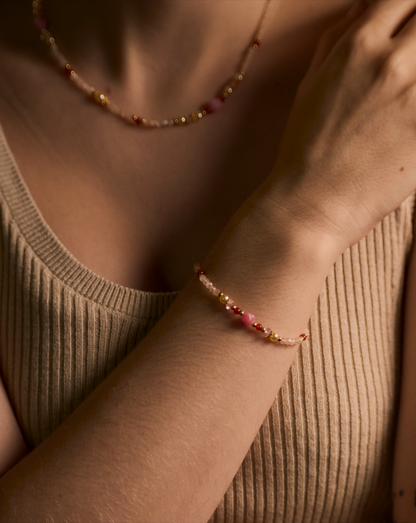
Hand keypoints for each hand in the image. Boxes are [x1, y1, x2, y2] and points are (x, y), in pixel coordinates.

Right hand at [264, 0, 415, 254]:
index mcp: (358, 46)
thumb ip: (336, 40)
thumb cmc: (304, 148)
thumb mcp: (310, 85)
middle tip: (412, 60)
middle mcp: (393, 62)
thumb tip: (360, 10)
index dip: (408, 6)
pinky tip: (414, 113)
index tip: (409, 21)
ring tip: (411, 87)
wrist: (310, 204)